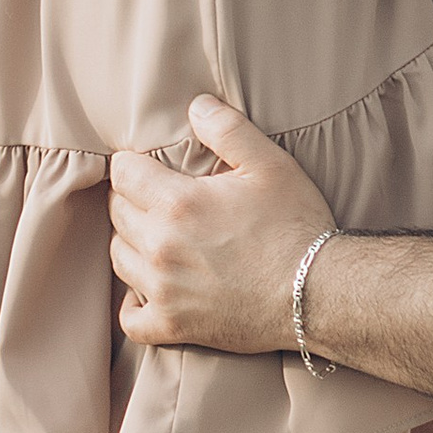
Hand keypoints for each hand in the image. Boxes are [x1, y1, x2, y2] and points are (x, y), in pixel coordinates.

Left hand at [110, 100, 329, 356]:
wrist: (314, 294)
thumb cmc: (294, 225)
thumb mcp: (270, 165)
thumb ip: (228, 129)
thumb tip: (195, 106)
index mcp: (179, 203)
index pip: (123, 174)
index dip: (133, 163)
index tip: (148, 165)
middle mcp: (161, 247)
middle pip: (118, 213)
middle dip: (132, 199)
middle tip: (157, 196)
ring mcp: (164, 290)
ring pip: (119, 259)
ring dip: (131, 242)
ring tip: (156, 235)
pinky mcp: (173, 325)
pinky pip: (130, 319)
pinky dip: (133, 303)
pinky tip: (149, 289)